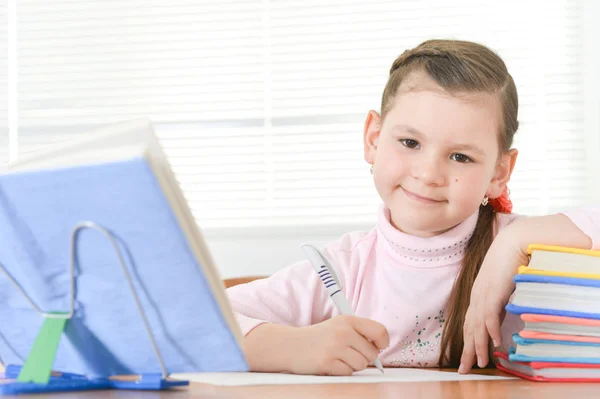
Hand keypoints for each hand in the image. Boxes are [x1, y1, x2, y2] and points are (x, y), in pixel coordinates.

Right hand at [245, 315, 388, 375]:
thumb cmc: (319, 337)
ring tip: (338, 357)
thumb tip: (380, 348)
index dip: (382, 342)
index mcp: (348, 320)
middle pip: (371, 353)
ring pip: (361, 365)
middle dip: (364, 357)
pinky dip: (342, 371)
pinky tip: (331, 363)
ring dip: (352, 365)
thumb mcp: (339, 325)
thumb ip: (359, 332)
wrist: (291, 345)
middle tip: (349, 353)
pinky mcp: (327, 363)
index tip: (378, 346)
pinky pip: (348, 373)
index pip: (379, 330)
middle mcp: (343, 332)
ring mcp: (335, 348)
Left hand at [459, 229, 527, 373]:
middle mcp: (477, 296)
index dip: (468, 341)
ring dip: (477, 346)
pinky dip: (491, 330)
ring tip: (477, 363)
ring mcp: (484, 293)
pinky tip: (494, 343)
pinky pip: (490, 315)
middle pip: (469, 328)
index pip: (470, 323)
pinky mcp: (493, 291)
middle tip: (463, 369)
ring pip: (477, 325)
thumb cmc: (509, 258)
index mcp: (478, 294)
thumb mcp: (502, 283)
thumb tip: (502, 314)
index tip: (467, 357)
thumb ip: (499, 299)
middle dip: (466, 350)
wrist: (514, 241)